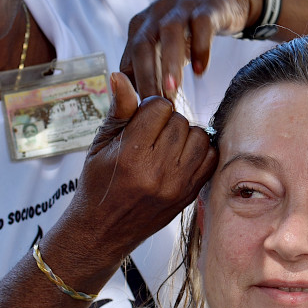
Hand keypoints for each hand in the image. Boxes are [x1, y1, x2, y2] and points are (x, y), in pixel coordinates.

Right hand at [53, 72, 216, 261]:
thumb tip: (119, 76)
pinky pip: (210, 159)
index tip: (140, 119)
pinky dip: (199, 151)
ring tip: (166, 145)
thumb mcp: (100, 145)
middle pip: (180, 120)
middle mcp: (157, 171)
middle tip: (152, 134)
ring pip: (199, 137)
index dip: (150, 108)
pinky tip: (181, 156)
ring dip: (185, 135)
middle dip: (167, 121)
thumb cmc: (98, 184)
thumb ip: (118, 110)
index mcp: (131, 155)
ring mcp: (176, 185)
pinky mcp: (188, 195)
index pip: (159, 107)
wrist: (101, 230)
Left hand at [119, 0, 253, 98]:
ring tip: (172, 89)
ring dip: (169, 62)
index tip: (143, 114)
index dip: (133, 88)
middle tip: (153, 104)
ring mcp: (181, 8)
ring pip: (170, 33)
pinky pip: (202, 26)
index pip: (130, 60)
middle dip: (146, 76)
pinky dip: (201, 49)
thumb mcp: (164, 47)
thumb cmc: (187, 30)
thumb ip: (149, 70)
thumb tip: (136, 107)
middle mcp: (155, 15)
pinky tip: (201, 71)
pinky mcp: (206, 7)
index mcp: (140, 27)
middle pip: (143, 45)